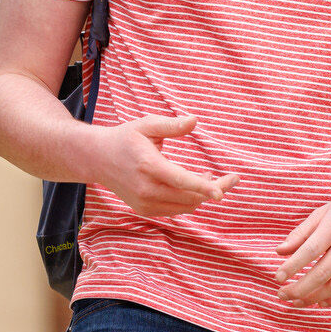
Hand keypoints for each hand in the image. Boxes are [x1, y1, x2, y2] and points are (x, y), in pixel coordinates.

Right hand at [91, 115, 237, 217]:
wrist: (97, 159)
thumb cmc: (125, 138)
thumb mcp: (147, 125)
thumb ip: (172, 125)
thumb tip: (195, 120)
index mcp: (149, 166)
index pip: (182, 181)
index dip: (205, 187)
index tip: (223, 191)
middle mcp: (146, 189)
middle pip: (190, 197)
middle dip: (215, 189)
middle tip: (233, 178)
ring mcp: (144, 203)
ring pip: (185, 206)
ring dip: (202, 195)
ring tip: (209, 177)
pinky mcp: (144, 210)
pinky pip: (175, 211)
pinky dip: (189, 201)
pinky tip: (193, 185)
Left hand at [273, 183, 330, 306]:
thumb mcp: (325, 211)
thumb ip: (301, 232)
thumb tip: (279, 252)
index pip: (310, 250)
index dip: (292, 266)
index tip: (277, 278)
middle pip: (322, 274)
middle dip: (298, 289)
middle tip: (282, 295)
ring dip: (313, 298)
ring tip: (296, 301)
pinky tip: (320, 302)